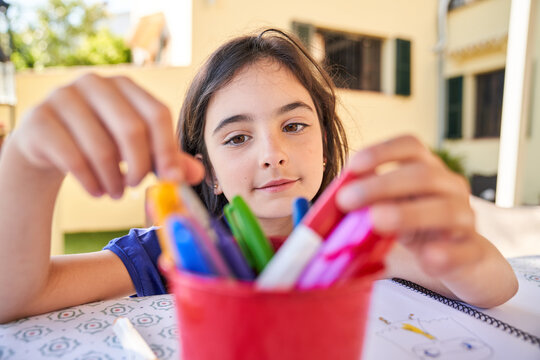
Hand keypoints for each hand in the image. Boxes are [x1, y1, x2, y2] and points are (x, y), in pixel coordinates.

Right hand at [10, 73, 203, 197]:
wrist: (47, 143)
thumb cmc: (102, 142)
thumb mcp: (136, 148)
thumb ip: (167, 159)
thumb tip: (198, 174)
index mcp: (125, 85)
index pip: (157, 113)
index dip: (168, 149)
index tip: (172, 179)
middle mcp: (94, 83)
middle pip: (131, 129)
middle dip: (140, 166)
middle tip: (136, 186)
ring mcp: (63, 97)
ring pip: (102, 148)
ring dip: (114, 181)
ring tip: (115, 193)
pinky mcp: (38, 119)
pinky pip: (73, 159)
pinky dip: (91, 183)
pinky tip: (96, 190)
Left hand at [336, 135, 481, 277]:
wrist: (462, 259)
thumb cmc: (418, 227)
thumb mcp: (393, 207)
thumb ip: (371, 198)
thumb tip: (339, 195)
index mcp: (428, 169)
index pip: (411, 147)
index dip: (381, 151)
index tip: (353, 165)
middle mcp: (450, 187)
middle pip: (423, 176)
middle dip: (382, 185)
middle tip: (346, 200)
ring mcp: (465, 218)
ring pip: (446, 210)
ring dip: (408, 213)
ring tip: (377, 220)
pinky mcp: (473, 252)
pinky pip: (464, 250)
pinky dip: (445, 253)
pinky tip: (427, 258)